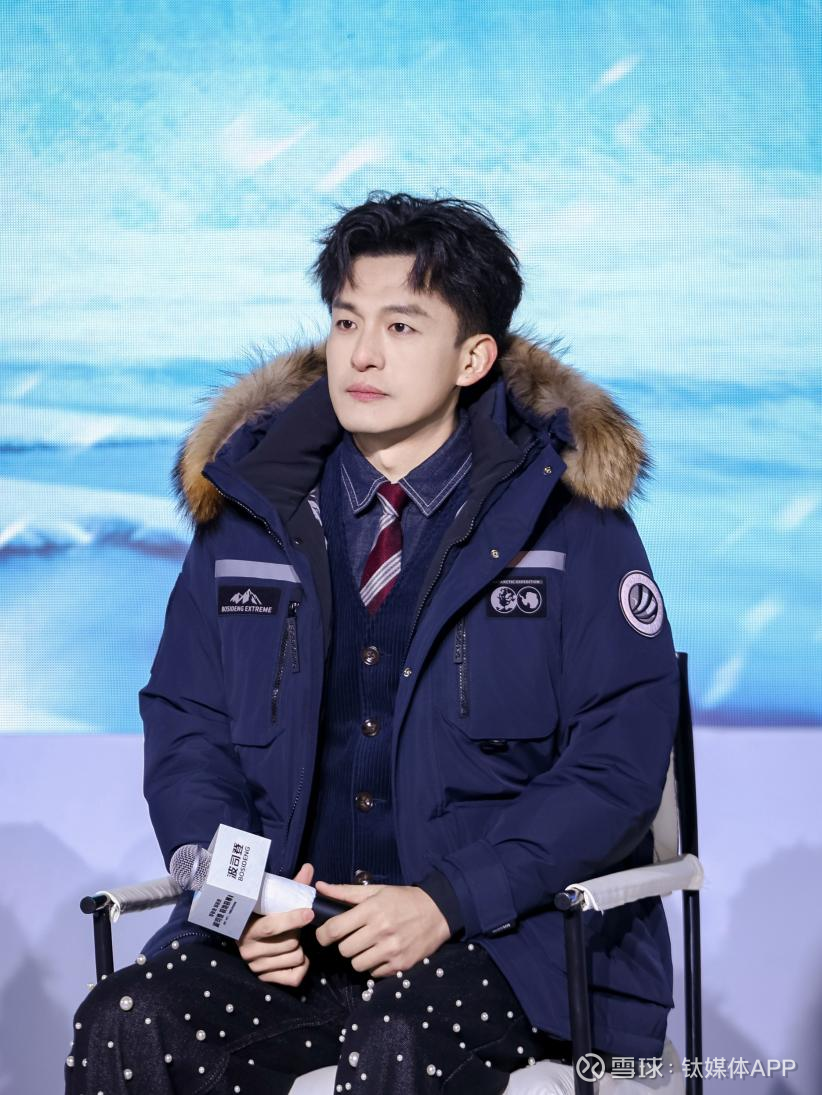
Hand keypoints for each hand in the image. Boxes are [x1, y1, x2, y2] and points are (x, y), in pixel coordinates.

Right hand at [237, 862, 315, 985]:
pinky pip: (294, 977)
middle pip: (289, 943)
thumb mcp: (273, 899)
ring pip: (295, 958)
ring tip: (293, 940)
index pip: (272, 927)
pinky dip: (302, 967)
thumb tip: (309, 868)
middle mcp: (248, 950)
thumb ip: (292, 886)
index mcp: (247, 928)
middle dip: (298, 933)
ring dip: (301, 948)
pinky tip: (298, 956)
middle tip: (296, 927)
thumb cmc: (263, 914)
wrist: (247, 935)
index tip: (309, 913)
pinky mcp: (266, 979)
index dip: (292, 920)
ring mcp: (256, 967)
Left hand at [313, 880, 450, 976]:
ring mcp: (391, 950)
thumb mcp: (376, 891)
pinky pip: (374, 973)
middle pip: (344, 950)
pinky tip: (381, 953)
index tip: (324, 934)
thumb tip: (320, 886)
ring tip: (368, 946)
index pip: (334, 929)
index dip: (323, 934)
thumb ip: (345, 891)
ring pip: (357, 964)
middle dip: (344, 944)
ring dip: (358, 957)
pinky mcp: (401, 965)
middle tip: (353, 937)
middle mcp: (380, 931)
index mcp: (371, 910)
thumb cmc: (403, 899)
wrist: (438, 911)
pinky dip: (374, 965)